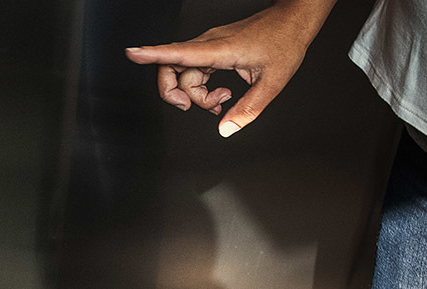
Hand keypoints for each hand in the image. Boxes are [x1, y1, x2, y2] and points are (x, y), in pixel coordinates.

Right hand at [126, 0, 335, 136]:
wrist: (294, 21)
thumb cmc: (285, 42)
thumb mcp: (272, 82)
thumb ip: (247, 110)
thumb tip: (226, 129)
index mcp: (220, 49)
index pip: (178, 52)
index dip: (152, 54)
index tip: (132, 53)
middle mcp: (210, 44)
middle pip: (173, 67)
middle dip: (175, 92)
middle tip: (190, 107)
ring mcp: (211, 46)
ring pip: (185, 73)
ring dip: (197, 94)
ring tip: (221, 101)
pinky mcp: (215, 49)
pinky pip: (196, 70)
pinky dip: (203, 87)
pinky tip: (220, 94)